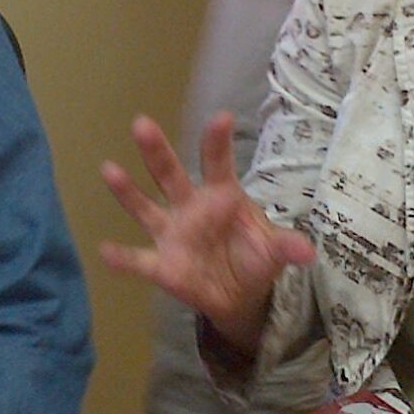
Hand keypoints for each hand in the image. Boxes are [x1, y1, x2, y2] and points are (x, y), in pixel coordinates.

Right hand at [99, 112, 315, 352]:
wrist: (239, 296)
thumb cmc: (253, 258)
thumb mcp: (274, 252)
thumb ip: (286, 248)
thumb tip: (308, 253)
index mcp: (221, 195)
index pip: (218, 164)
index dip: (218, 142)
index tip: (222, 117)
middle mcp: (191, 207)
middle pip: (171, 175)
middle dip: (157, 151)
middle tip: (141, 123)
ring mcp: (173, 233)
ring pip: (146, 208)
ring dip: (128, 191)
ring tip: (109, 169)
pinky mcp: (162, 264)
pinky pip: (140, 260)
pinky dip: (123, 257)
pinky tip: (105, 250)